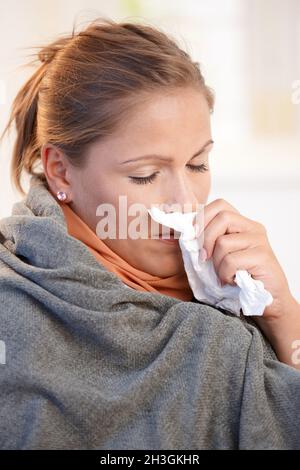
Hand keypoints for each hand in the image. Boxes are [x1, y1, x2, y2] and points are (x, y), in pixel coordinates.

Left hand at [195, 198, 294, 321]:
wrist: (268, 300)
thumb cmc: (240, 278)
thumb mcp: (220, 255)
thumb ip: (207, 241)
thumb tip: (180, 232)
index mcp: (242, 224)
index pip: (220, 205)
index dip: (202, 217)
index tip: (193, 236)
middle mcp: (253, 228)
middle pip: (222, 217)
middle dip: (206, 239)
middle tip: (204, 258)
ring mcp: (259, 241)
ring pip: (223, 242)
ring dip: (216, 263)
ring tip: (224, 274)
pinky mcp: (262, 256)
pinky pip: (231, 260)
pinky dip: (225, 274)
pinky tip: (233, 280)